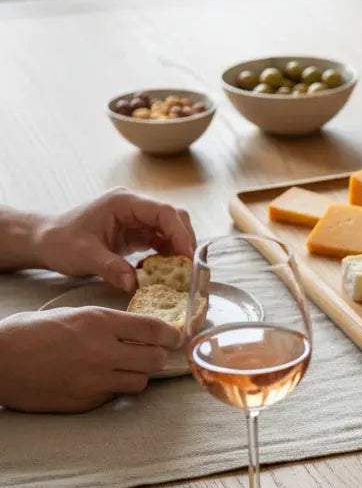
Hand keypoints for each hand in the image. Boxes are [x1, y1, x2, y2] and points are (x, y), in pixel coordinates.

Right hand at [0, 307, 179, 412]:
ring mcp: (94, 380)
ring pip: (140, 381)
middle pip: (155, 359)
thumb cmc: (30, 332)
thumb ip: (108, 324)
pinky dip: (113, 389)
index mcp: (99, 322)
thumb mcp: (73, 314)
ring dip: (137, 374)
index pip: (154, 329)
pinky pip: (115, 396)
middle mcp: (102, 351)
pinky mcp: (85, 401)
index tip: (175, 337)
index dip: (170, 335)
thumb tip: (139, 332)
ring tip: (123, 367)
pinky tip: (98, 380)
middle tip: (151, 353)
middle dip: (157, 356)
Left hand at [34, 188, 194, 291]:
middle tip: (189, 268)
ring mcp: (137, 218)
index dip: (180, 233)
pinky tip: (168, 271)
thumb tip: (134, 285)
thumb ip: (110, 268)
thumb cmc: (60, 242)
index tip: (187, 257)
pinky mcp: (137, 231)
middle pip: (174, 217)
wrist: (46, 241)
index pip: (164, 212)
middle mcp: (134, 206)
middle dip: (185, 241)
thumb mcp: (83, 256)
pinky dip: (169, 255)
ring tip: (181, 272)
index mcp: (123, 202)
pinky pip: (163, 240)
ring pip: (172, 228)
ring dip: (179, 249)